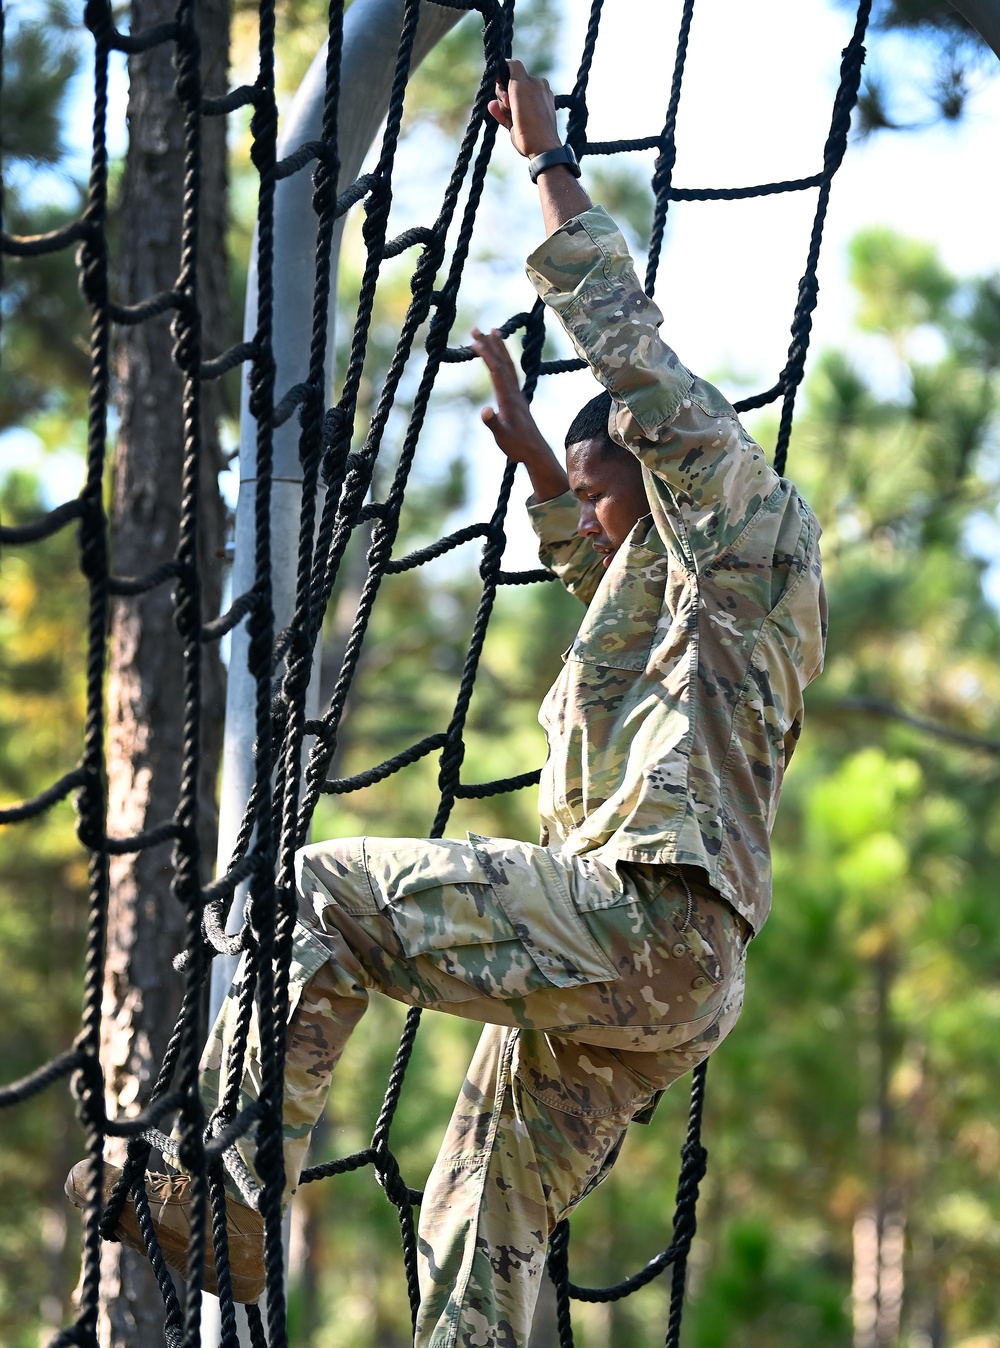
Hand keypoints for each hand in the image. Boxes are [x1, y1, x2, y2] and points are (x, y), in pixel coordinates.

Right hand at [472, 326, 568, 500]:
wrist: (535, 451)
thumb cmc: (517, 446)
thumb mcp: (502, 437)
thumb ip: (493, 424)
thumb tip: (485, 411)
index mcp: (508, 398)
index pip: (497, 371)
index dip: (487, 355)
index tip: (476, 341)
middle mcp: (514, 391)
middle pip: (502, 362)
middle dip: (490, 344)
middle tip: (477, 328)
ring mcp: (517, 393)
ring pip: (508, 364)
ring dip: (500, 347)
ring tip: (493, 331)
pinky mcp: (517, 397)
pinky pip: (510, 371)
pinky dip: (504, 359)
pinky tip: (500, 356)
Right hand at [487, 59, 560, 159]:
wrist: (539, 146)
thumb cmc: (532, 115)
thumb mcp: (522, 85)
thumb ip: (514, 68)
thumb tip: (506, 61)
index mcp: (536, 83)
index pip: (514, 71)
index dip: (504, 76)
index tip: (501, 83)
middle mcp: (532, 94)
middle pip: (507, 86)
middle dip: (503, 94)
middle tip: (509, 103)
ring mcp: (525, 109)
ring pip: (504, 101)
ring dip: (501, 106)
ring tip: (509, 115)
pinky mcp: (518, 123)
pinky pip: (504, 114)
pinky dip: (499, 113)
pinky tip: (494, 110)